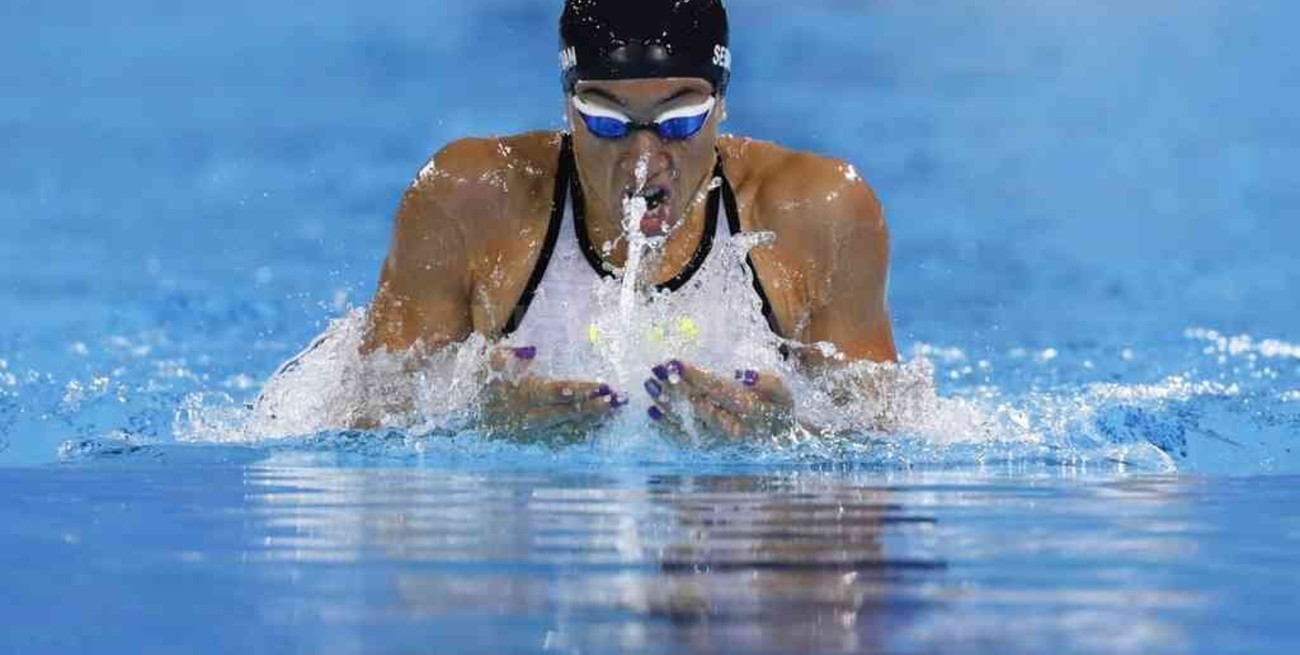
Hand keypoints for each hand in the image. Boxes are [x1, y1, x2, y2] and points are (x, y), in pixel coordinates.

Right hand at [480, 346, 627, 437]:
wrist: (467, 415)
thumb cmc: (483, 382)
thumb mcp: (490, 362)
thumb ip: (507, 355)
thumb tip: (532, 351)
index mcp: (522, 394)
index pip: (556, 392)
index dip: (580, 390)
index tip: (603, 385)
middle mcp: (529, 416)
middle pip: (567, 413)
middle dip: (594, 407)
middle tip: (617, 400)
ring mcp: (533, 432)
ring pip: (568, 429)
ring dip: (592, 421)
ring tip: (613, 412)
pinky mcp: (534, 442)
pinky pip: (562, 440)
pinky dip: (581, 434)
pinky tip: (598, 426)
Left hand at [642, 359, 794, 440]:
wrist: (778, 442)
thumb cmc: (776, 408)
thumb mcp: (782, 392)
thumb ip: (767, 381)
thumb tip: (742, 375)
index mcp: (754, 412)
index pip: (720, 390)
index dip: (696, 376)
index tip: (675, 362)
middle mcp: (735, 431)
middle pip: (701, 407)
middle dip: (677, 387)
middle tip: (657, 369)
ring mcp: (720, 444)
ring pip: (689, 424)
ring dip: (667, 404)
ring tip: (649, 384)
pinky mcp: (709, 451)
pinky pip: (684, 442)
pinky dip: (666, 428)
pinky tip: (652, 411)